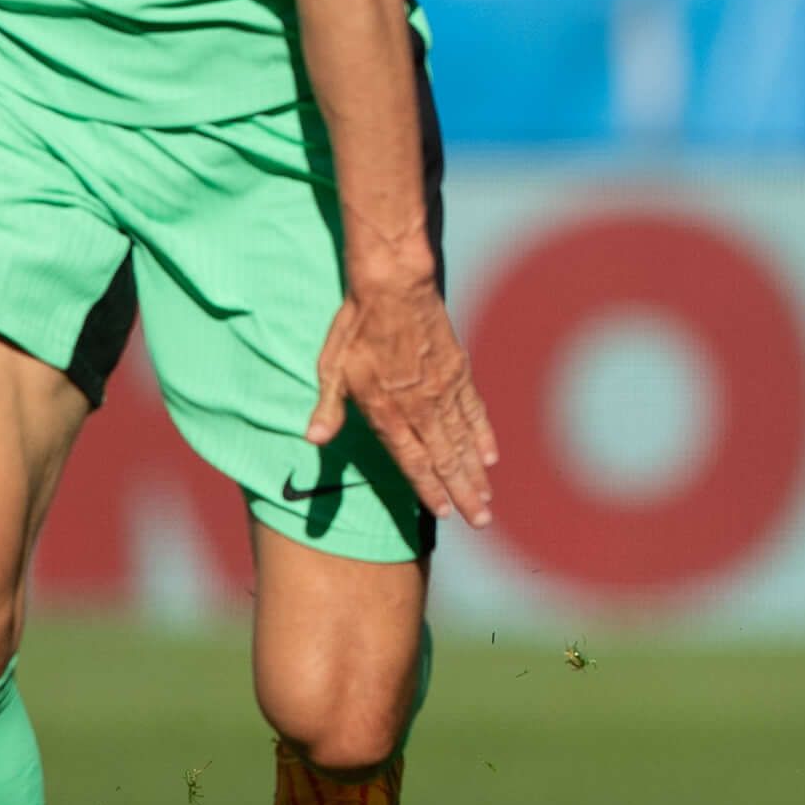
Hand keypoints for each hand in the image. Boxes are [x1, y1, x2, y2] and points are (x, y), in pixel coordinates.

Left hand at [310, 268, 499, 530]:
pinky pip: (474, 411)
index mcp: (388, 410)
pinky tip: (490, 456)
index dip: (429, 489)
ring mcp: (444, 389)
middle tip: (480, 521)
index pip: (413, 460)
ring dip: (475, 472)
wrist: (394, 283)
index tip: (444, 514)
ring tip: (488, 500)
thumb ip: (328, 406)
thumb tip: (313, 440)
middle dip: (463, 492)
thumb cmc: (356, 325)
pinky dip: (483, 435)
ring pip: (463, 440)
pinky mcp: (459, 371)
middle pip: (446, 458)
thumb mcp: (331, 366)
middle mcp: (421, 406)